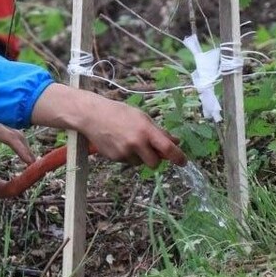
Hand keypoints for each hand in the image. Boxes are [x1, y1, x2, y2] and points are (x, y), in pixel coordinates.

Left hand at [0, 113, 36, 191]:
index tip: (29, 161)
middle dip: (27, 150)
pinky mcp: (4, 116)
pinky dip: (20, 139)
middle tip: (33, 164)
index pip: (10, 137)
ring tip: (30, 159)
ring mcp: (4, 117)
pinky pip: (15, 128)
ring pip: (18, 132)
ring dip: (24, 145)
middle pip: (18, 135)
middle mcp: (1, 119)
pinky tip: (22, 147)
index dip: (21, 149)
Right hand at [29, 84, 186, 167]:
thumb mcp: (142, 117)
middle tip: (152, 151)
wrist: (92, 115)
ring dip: (140, 156)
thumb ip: (159, 131)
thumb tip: (175, 141)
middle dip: (156, 159)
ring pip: (140, 163)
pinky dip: (128, 155)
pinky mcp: (115, 158)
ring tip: (129, 141)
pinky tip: (119, 142)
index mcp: (145, 130)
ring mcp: (124, 152)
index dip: (178, 157)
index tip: (183, 162)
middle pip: (155, 163)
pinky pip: (128, 162)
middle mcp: (136, 143)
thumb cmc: (119, 113)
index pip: (167, 148)